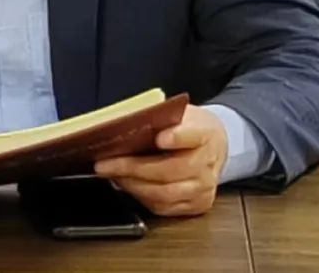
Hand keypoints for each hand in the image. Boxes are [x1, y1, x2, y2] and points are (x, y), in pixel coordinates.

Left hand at [94, 104, 227, 216]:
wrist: (213, 147)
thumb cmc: (189, 128)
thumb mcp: (178, 113)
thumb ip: (157, 116)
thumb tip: (123, 121)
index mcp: (206, 133)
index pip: (193, 135)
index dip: (177, 137)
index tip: (160, 137)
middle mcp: (208, 164)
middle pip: (170, 170)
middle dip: (133, 168)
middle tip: (106, 163)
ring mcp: (203, 188)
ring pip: (163, 193)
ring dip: (132, 184)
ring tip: (110, 173)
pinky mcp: (195, 205)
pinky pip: (163, 206)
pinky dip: (140, 195)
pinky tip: (125, 183)